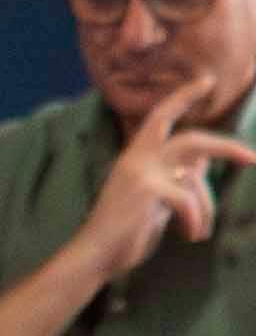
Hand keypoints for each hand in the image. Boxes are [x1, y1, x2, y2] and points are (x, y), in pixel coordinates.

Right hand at [75, 107, 255, 285]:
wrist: (95, 254)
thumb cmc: (124, 232)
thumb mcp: (153, 199)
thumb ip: (174, 179)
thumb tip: (202, 164)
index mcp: (135, 156)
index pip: (161, 117)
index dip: (184, 97)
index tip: (207, 80)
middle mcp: (137, 158)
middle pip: (193, 141)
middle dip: (227, 148)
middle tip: (253, 158)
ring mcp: (142, 172)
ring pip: (196, 175)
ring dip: (207, 207)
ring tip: (202, 231)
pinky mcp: (148, 190)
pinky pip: (189, 201)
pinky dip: (195, 221)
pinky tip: (190, 236)